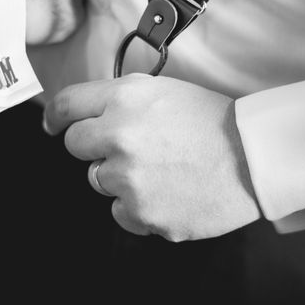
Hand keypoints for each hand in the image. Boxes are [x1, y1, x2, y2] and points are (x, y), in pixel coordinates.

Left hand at [43, 74, 260, 241]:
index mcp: (124, 99)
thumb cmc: (212, 121)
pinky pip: (121, 212)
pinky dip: (137, 206)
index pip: (67, 105)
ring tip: (159, 169)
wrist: (252, 157)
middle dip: (94, 145)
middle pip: (74, 145)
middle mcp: (119, 136)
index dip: (55, 115)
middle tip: (126, 147)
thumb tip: (86, 114)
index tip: (53, 125)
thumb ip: (119, 99)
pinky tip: (166, 192)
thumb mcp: (162, 90)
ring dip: (119, 176)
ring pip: (97, 180)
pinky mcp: (142, 213)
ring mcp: (129, 178)